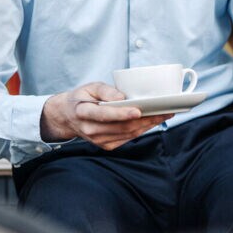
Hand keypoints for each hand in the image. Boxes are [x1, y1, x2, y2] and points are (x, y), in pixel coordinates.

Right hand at [40, 82, 171, 149]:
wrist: (68, 117)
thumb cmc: (82, 98)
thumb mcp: (90, 86)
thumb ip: (106, 90)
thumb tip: (124, 98)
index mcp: (82, 112)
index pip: (103, 114)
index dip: (121, 114)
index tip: (138, 110)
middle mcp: (89, 129)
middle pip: (121, 127)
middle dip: (145, 119)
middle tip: (163, 110)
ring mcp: (98, 140)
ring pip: (127, 134)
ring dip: (148, 125)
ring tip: (164, 115)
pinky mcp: (106, 146)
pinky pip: (127, 138)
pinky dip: (142, 130)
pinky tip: (153, 122)